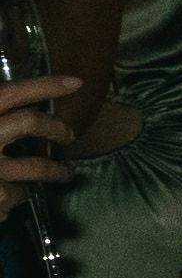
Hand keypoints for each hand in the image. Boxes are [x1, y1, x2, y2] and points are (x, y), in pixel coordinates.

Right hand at [0, 71, 72, 208]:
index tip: (75, 82)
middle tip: (68, 134)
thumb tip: (18, 99)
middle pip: (29, 121)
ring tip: (63, 174)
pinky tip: (15, 195)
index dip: (44, 85)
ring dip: (56, 170)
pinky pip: (20, 193)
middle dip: (56, 127)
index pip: (10, 93)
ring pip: (37, 166)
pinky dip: (20, 194)